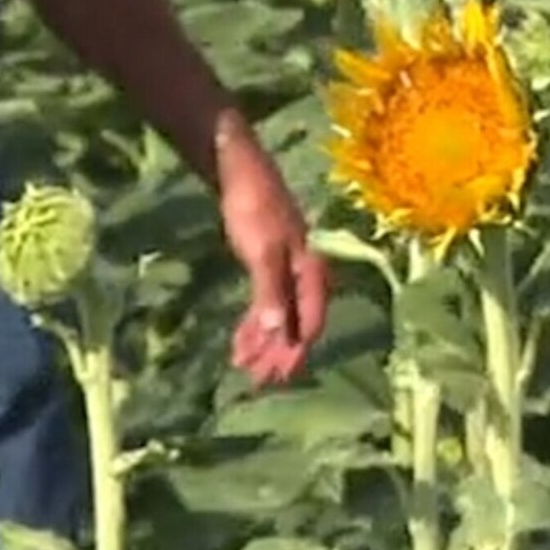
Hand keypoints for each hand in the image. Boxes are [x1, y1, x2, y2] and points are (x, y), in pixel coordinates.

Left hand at [214, 120, 328, 384]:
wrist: (239, 169)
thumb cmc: (254, 205)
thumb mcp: (261, 250)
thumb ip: (269, 291)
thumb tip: (276, 332)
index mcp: (310, 269)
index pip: (309, 319)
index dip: (295, 349)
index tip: (280, 376)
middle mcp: (303, 273)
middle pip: (295, 323)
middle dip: (277, 353)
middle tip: (257, 381)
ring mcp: (284, 269)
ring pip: (278, 316)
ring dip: (263, 343)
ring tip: (244, 368)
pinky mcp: (266, 264)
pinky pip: (264, 304)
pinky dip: (253, 325)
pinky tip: (239, 343)